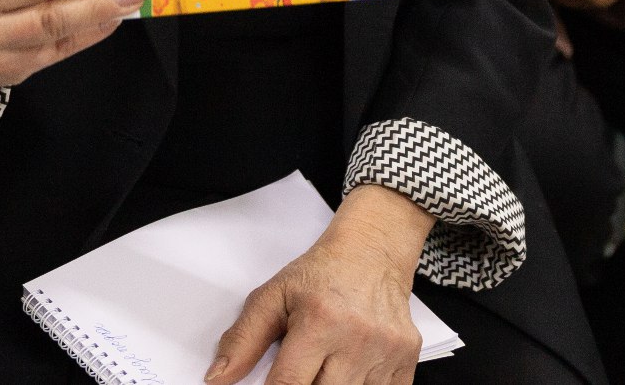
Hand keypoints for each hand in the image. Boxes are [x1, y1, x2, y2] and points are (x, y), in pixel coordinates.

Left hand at [206, 185, 431, 384]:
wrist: (373, 252)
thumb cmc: (321, 275)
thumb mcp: (273, 296)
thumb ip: (242, 339)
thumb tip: (217, 379)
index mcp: (320, 320)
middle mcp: (357, 338)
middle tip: (300, 370)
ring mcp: (386, 351)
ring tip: (324, 365)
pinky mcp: (407, 358)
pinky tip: (348, 370)